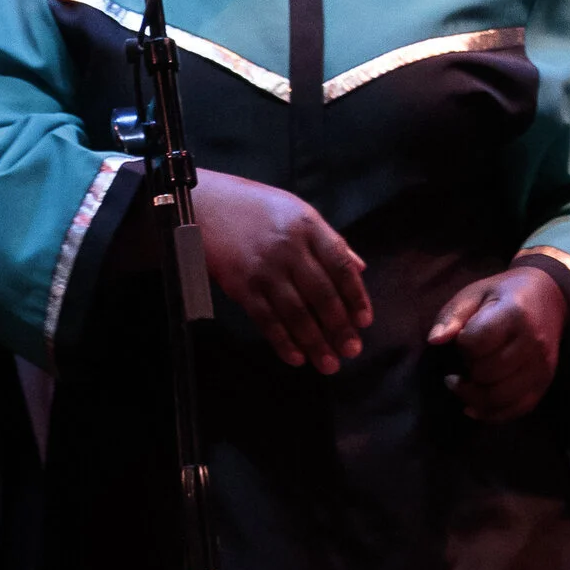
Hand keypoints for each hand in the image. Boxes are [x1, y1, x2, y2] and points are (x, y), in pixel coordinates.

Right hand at [196, 170, 370, 373]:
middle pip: (321, 294)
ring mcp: (263, 268)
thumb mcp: (296, 211)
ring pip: (296, 312)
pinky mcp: (240, 285)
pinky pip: (266, 318)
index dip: (356, 296)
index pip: (340, 265)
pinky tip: (295, 357)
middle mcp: (288, 248)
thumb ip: (328, 240)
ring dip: (315, 342)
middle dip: (339, 327)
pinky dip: (282, 341)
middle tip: (351, 351)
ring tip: (329, 364)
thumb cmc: (254, 207)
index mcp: (307, 226)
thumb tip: (359, 268)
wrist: (205, 205)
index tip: (364, 321)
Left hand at [428, 267, 567, 421]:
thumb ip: (452, 316)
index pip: (478, 342)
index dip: (461, 345)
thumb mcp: (473, 293)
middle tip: (463, 361)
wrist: (549, 296)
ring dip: (474, 397)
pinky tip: (474, 408)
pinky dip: (493, 414)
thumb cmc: (503, 294)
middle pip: (488, 373)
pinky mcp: (546, 382)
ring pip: (502, 397)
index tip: (461, 340)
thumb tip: (434, 341)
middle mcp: (532, 343)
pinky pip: (519, 409)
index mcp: (514, 314)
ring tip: (461, 385)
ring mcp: (542, 366)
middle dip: (467, 371)